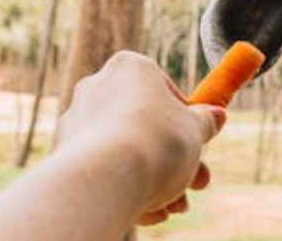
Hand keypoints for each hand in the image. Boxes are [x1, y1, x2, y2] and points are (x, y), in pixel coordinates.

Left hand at [57, 51, 225, 225]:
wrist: (106, 179)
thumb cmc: (157, 144)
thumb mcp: (195, 131)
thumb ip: (205, 121)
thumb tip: (217, 116)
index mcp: (130, 68)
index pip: (165, 90)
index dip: (188, 121)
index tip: (200, 143)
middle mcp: (98, 87)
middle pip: (147, 125)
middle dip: (176, 159)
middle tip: (197, 183)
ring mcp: (77, 121)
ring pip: (127, 151)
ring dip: (157, 180)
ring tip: (176, 207)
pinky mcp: (64, 155)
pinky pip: (106, 170)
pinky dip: (128, 188)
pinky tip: (149, 213)